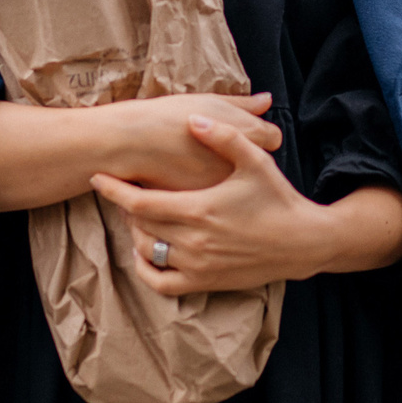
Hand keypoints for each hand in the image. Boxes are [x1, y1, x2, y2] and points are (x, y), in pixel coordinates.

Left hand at [92, 116, 401, 294]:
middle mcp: (193, 241)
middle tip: (124, 190)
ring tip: (139, 216)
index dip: (114, 190)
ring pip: (146, 252)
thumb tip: (192, 119)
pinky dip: (146, 270)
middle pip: (139, 226)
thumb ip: (223, 137)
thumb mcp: (255, 161)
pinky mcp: (205, 282)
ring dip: (136, 234)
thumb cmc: (278, 198)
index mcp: (199, 209)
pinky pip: (161, 283)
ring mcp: (197, 265)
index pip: (139, 202)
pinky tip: (145, 254)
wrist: (303, 242)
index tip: (98, 178)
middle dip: (125, 207)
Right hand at [94, 93, 281, 191]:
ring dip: (229, 178)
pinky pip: (217, 199)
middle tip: (220, 149)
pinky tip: (193, 179)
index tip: (243, 133)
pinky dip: (209, 192)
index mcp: (244, 133)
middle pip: (256, 162)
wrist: (130, 144)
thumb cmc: (169, 116)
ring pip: (238, 184)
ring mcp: (223, 188)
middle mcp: (240, 163)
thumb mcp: (208, 102)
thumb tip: (266, 100)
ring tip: (203, 164)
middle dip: (244, 158)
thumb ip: (242, 104)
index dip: (258, 134)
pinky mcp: (203, 206)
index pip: (273, 137)